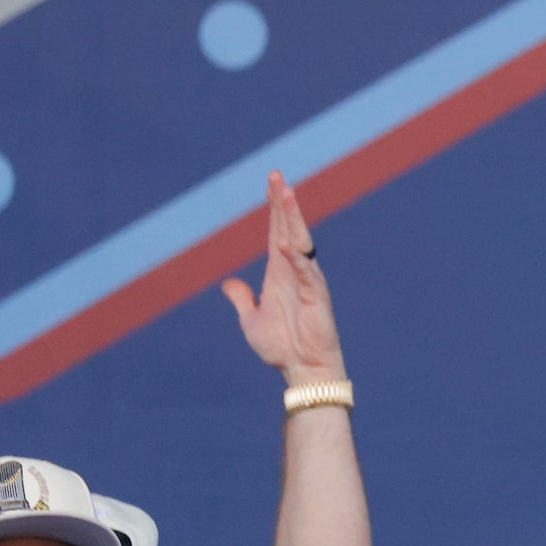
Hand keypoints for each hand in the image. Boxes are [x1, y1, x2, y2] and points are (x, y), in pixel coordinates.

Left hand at [221, 171, 346, 388]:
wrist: (303, 369)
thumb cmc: (282, 346)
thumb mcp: (251, 319)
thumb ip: (242, 299)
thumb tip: (228, 284)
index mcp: (278, 272)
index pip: (276, 231)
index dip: (274, 207)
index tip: (272, 182)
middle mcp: (294, 270)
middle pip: (288, 228)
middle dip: (282, 202)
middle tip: (277, 175)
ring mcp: (307, 280)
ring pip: (300, 242)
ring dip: (293, 218)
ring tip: (286, 194)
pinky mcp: (316, 296)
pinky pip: (305, 272)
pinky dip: (295, 258)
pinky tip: (285, 243)